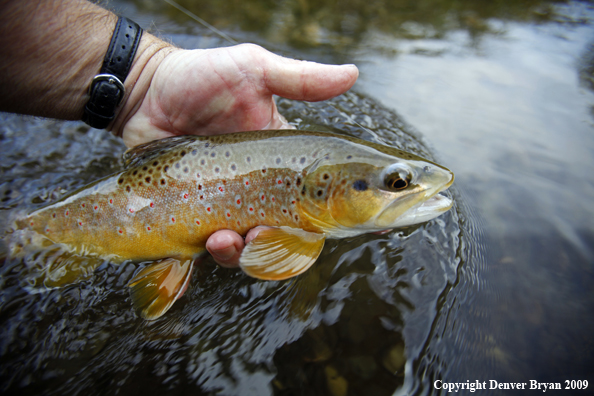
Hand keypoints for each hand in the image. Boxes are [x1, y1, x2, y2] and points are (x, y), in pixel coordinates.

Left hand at [116, 43, 357, 267]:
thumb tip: (353, 74)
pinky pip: (211, 250)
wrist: (145, 92)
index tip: (379, 227)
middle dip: (287, 245)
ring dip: (245, 253)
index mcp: (284, 160)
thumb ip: (301, 79)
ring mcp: (229, 207)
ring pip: (252, 249)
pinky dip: (215, 255)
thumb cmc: (201, 77)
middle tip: (268, 234)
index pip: (325, 193)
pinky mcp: (195, 217)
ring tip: (225, 237)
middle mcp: (262, 190)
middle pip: (292, 233)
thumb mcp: (254, 71)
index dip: (350, 212)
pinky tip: (208, 243)